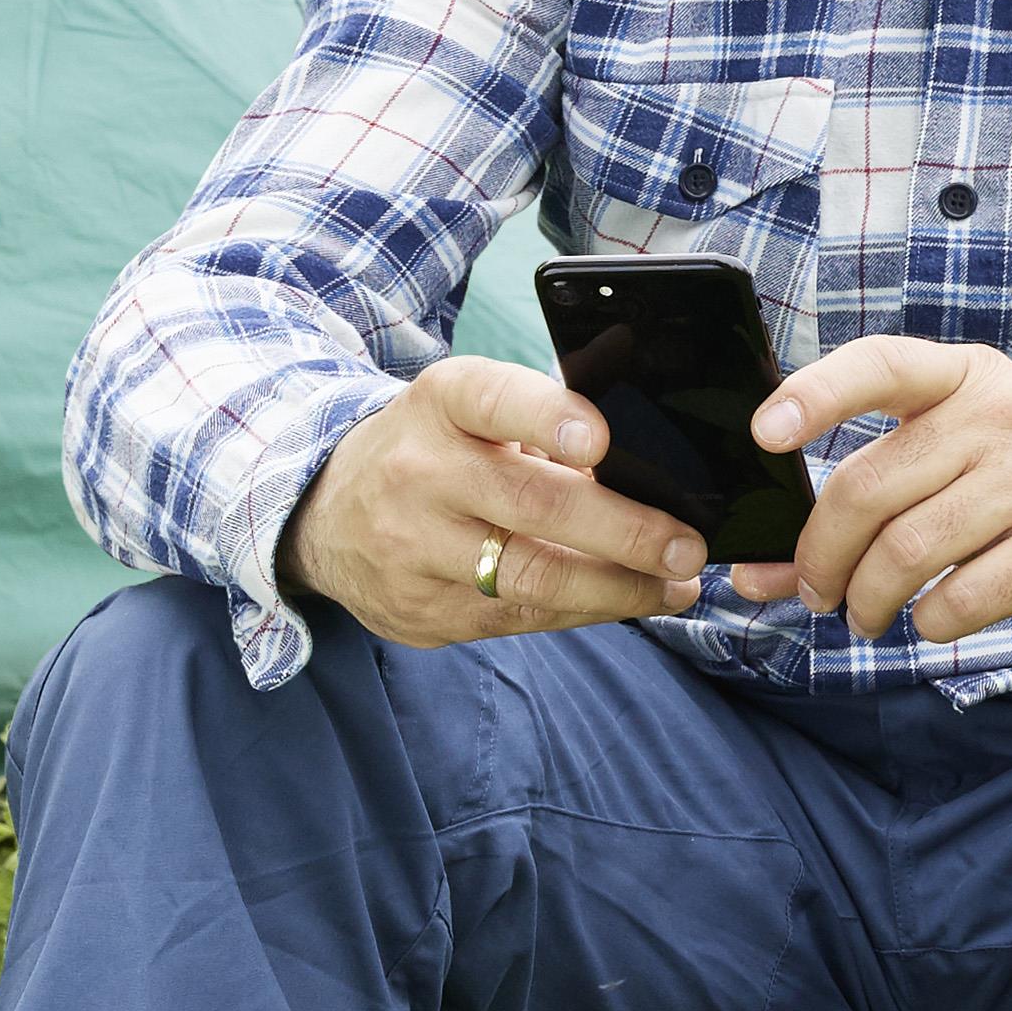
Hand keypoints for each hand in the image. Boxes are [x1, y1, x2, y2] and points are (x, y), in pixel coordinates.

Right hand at [287, 356, 711, 647]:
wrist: (324, 514)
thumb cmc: (433, 448)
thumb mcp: (470, 403)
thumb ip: (550, 403)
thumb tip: (644, 392)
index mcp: (440, 403)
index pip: (493, 399)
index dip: (548, 418)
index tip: (599, 440)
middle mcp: (419, 473)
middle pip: (530, 505)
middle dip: (623, 531)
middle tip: (687, 546)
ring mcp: (415, 550)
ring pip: (530, 577)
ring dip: (618, 588)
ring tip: (677, 585)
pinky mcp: (422, 611)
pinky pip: (519, 618)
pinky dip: (584, 611)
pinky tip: (631, 601)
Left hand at [761, 330, 1011, 643]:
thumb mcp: (977, 447)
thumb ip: (881, 491)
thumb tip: (761, 571)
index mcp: (969, 378)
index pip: (880, 365)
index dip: (815, 394)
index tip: (764, 434)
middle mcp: (1002, 415)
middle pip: (868, 489)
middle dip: (820, 557)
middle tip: (817, 591)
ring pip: (908, 551)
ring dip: (868, 601)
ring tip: (867, 616)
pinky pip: (964, 598)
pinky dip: (930, 624)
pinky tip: (935, 621)